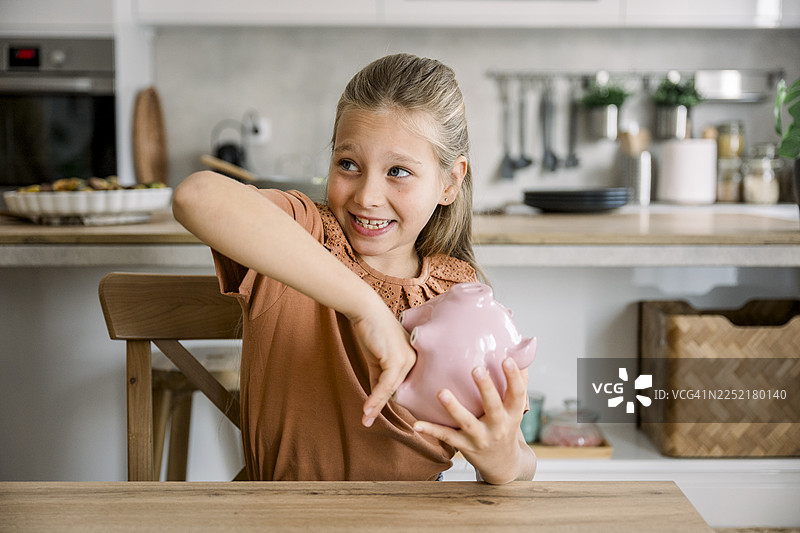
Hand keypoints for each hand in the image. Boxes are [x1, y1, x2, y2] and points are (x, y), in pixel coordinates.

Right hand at [350, 303, 416, 427]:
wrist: (366, 311)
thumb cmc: (371, 331)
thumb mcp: (376, 359)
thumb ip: (378, 378)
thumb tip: (375, 399)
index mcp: (413, 359)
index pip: (400, 385)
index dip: (386, 400)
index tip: (376, 414)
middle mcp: (414, 360)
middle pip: (396, 390)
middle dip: (380, 406)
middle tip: (368, 421)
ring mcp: (407, 360)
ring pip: (390, 390)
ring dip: (375, 406)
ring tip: (366, 419)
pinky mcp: (397, 360)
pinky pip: (385, 385)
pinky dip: (374, 398)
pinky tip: (366, 409)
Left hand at [412, 357, 532, 483]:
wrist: (504, 465)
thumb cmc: (507, 426)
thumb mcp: (516, 409)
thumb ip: (517, 383)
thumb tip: (517, 351)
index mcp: (513, 413)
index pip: (517, 394)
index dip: (514, 377)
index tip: (507, 360)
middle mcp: (499, 426)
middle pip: (493, 406)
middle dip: (485, 389)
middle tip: (476, 369)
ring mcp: (481, 437)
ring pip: (466, 422)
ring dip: (453, 408)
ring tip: (441, 392)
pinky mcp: (465, 446)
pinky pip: (447, 436)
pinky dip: (431, 430)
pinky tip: (416, 425)